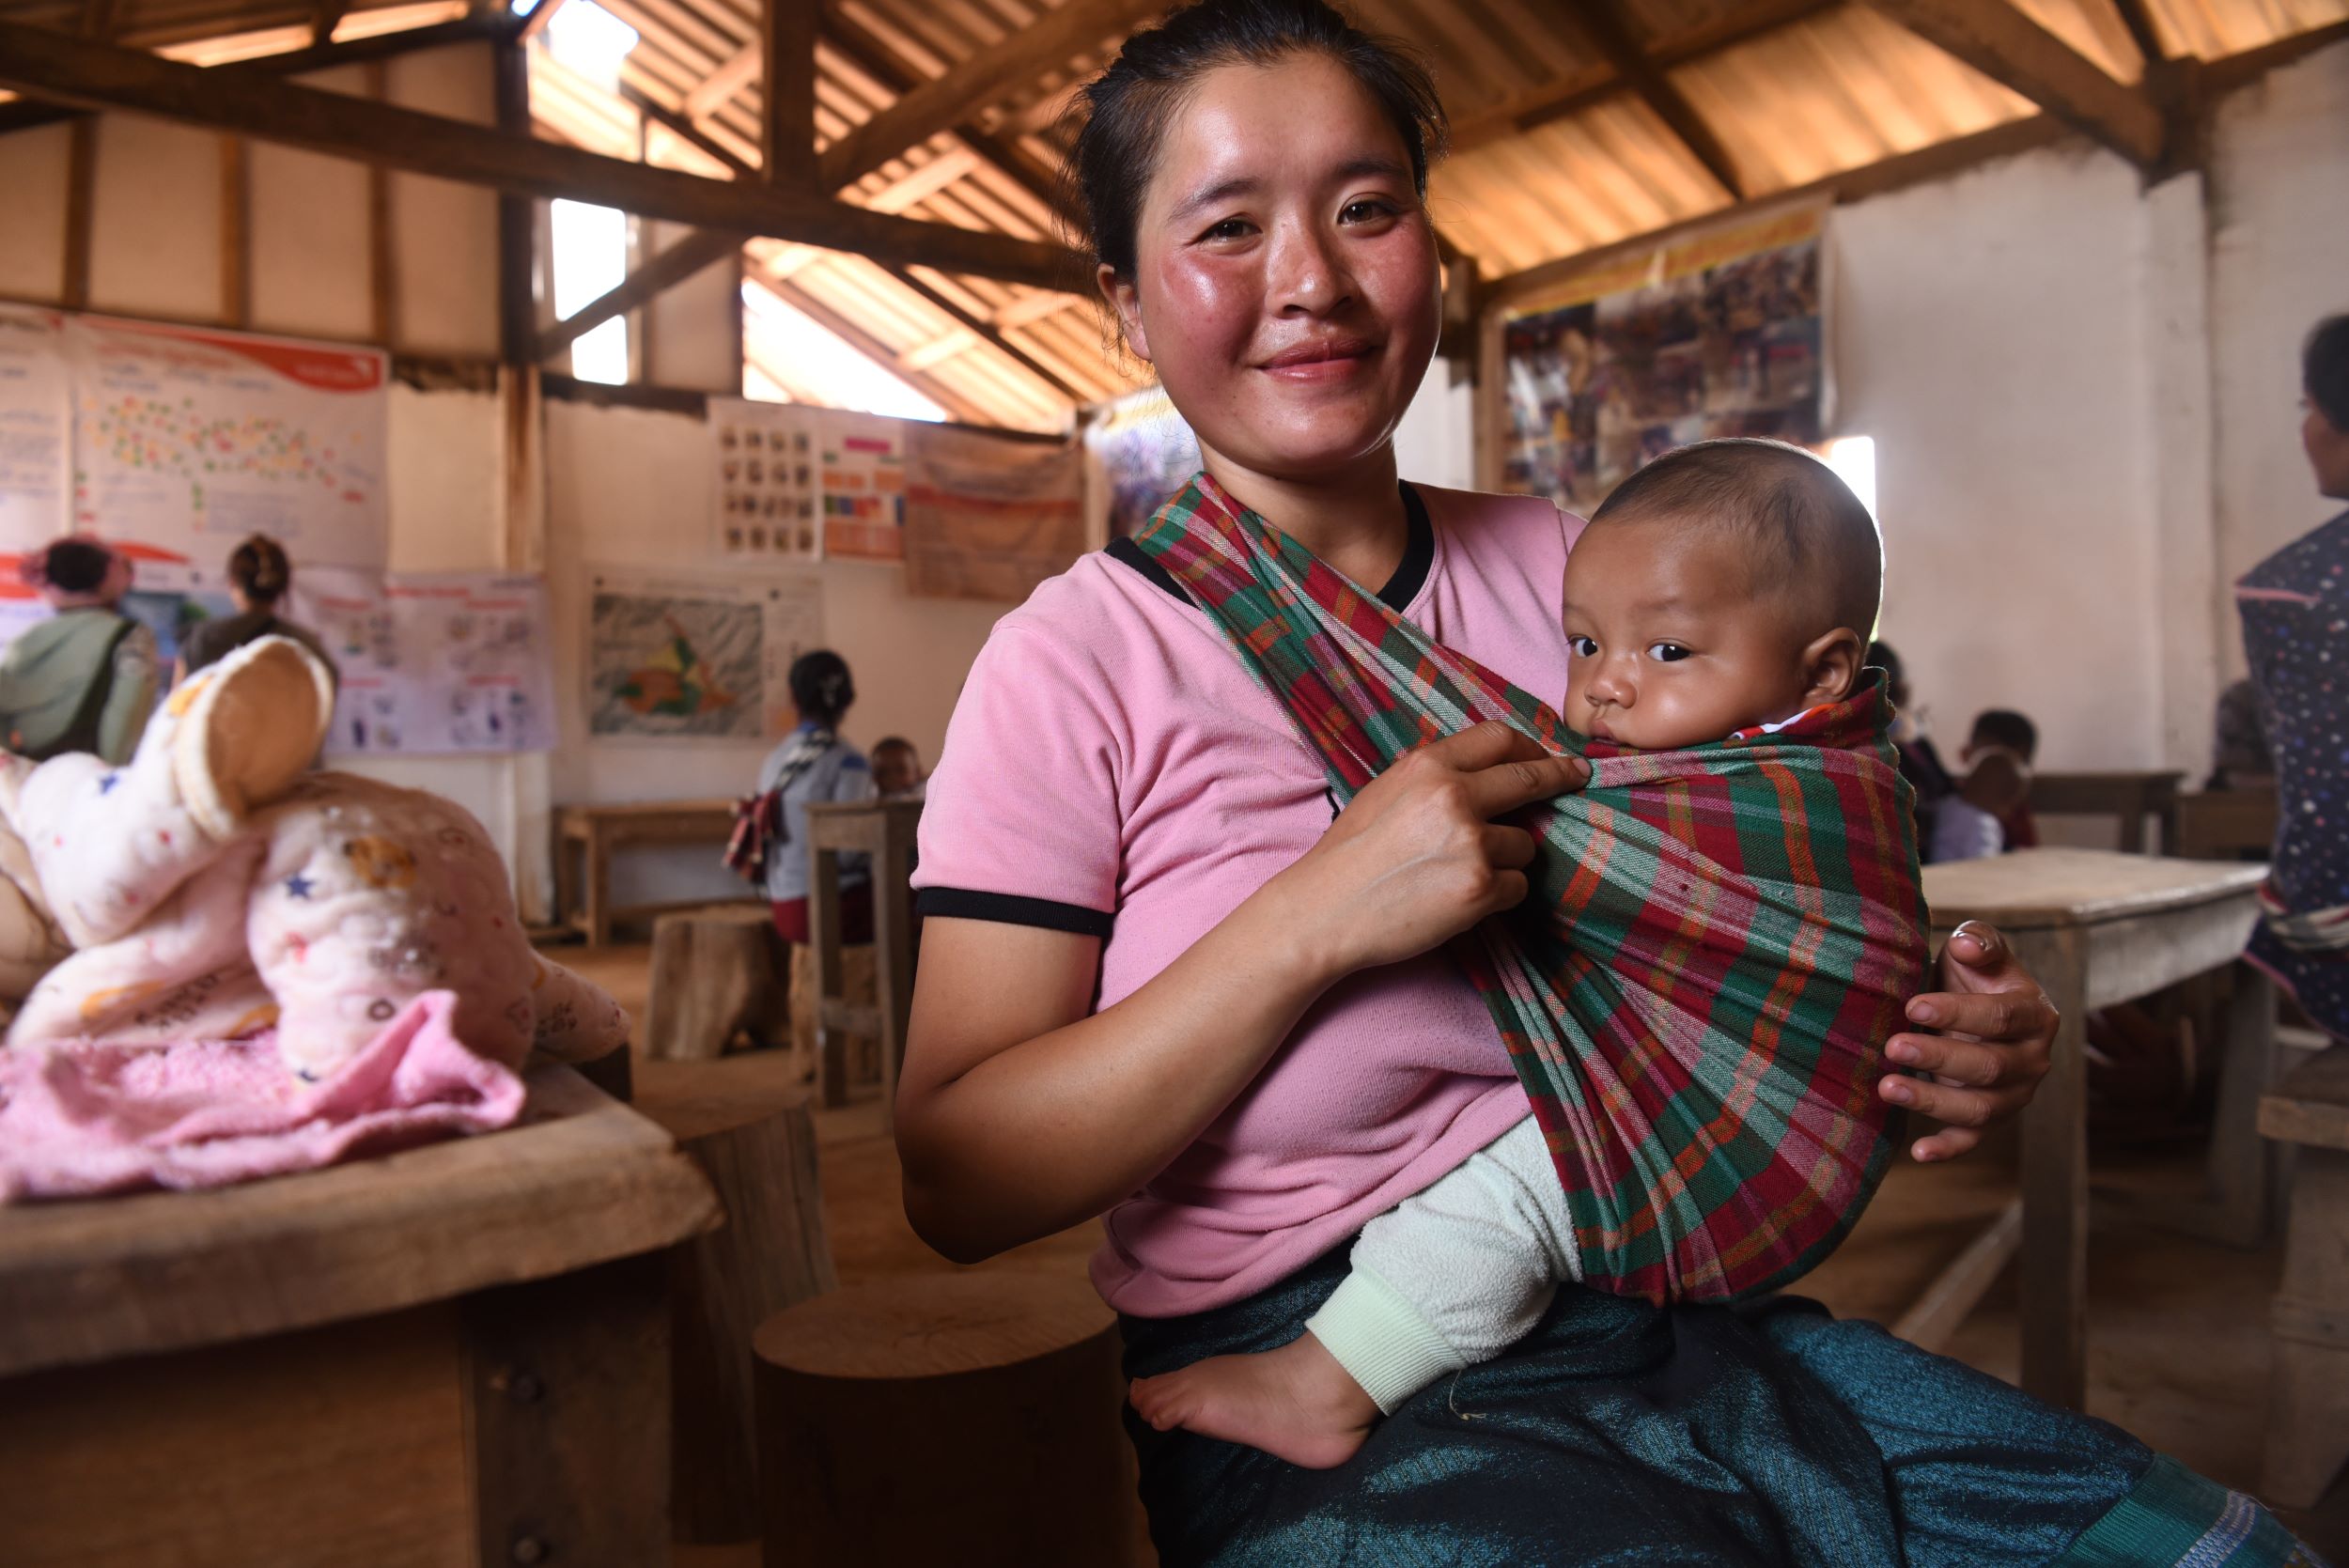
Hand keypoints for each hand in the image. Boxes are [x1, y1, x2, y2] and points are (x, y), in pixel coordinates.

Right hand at [1270, 721, 1587, 980]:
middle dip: (1559, 778)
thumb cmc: (1348, 856)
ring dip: (1508, 857)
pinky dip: (1500, 893)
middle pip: (1530, 779)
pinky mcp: (1480, 888)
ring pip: (1526, 843)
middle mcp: (1454, 797)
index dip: (1531, 747)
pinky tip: (1461, 898)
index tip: (1549, 756)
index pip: (1499, 739)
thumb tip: (1489, 776)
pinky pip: (1518, 886)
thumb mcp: (1385, 792)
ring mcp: (1471, 843)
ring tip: (1461, 872)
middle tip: (1577, 778)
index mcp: (1427, 766)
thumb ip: (1436, 778)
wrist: (1323, 911)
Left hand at [1879, 921, 2056, 1161]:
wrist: (1971, 1009)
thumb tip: (1966, 946)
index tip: (1914, 1007)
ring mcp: (2014, 1095)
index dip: (1958, 1013)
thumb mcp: (1978, 951)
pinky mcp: (1991, 1119)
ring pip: (1980, 1108)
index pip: (2000, 1017)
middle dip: (1939, 1058)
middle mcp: (2033, 1059)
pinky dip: (1947, 1149)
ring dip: (1933, 1102)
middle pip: (1989, 1066)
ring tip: (1887, 1088)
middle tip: (1893, 1047)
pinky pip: (1972, 1139)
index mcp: (2035, 1014)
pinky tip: (1917, 1152)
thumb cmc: (1973, 977)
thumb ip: (1980, 941)